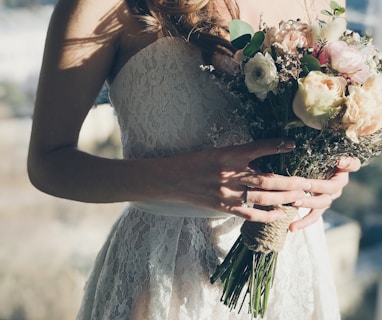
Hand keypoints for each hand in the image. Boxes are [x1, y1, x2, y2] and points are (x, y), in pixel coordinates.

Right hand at [174, 138, 312, 221]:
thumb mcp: (218, 152)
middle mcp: (230, 174)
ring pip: (262, 198)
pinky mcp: (224, 207)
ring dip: (284, 199)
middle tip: (308, 183)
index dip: (277, 146)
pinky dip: (267, 216)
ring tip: (300, 198)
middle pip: (267, 180)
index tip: (293, 145)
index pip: (258, 148)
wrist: (174, 179)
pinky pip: (249, 214)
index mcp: (228, 156)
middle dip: (291, 182)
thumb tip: (265, 161)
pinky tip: (280, 214)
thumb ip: (239, 157)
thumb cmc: (196, 162)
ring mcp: (227, 193)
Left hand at [289, 157, 360, 230]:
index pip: (352, 164)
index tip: (339, 162)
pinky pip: (313, 216)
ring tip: (294, 203)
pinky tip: (292, 227)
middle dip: (318, 186)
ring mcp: (329, 196)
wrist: (306, 173)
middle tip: (304, 185)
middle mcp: (337, 184)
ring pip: (323, 203)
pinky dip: (303, 222)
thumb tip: (337, 160)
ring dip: (308, 203)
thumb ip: (322, 155)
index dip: (347, 163)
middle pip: (332, 187)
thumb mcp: (316, 156)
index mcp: (341, 170)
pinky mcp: (318, 207)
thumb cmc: (311, 161)